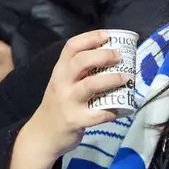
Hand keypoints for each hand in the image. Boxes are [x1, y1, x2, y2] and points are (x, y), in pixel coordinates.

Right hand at [20, 30, 127, 159]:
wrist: (43, 134)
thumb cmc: (59, 104)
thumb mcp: (63, 83)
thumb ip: (80, 72)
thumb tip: (111, 58)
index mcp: (60, 71)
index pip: (72, 47)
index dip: (90, 38)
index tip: (108, 35)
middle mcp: (61, 83)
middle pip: (81, 61)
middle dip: (103, 56)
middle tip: (120, 56)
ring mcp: (68, 101)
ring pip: (90, 85)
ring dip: (111, 80)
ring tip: (125, 78)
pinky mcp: (75, 120)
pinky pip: (98, 114)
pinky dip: (112, 111)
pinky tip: (121, 109)